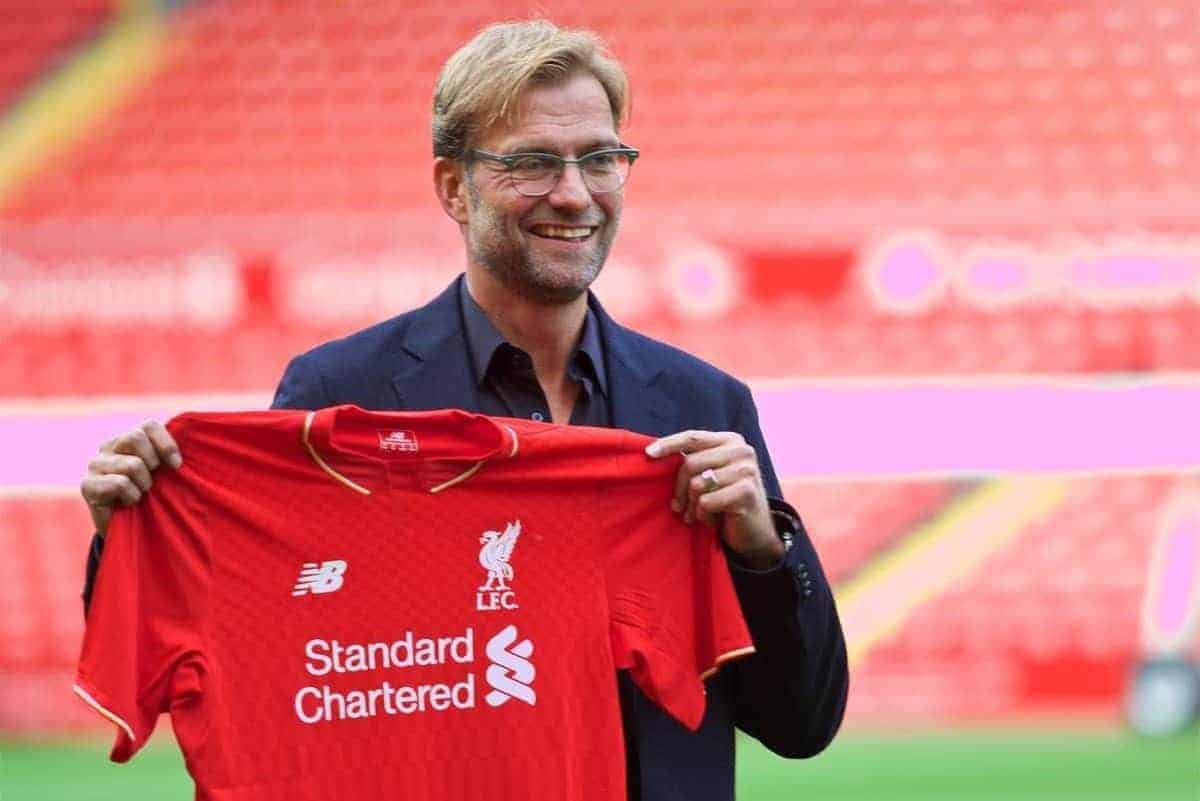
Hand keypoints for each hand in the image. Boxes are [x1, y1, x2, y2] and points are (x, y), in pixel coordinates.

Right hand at [80, 421, 181, 536]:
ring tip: (140, 494)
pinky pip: (119, 483)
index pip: (148, 425)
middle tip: (152, 481)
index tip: (176, 465)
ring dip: (143, 484)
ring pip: (131, 464)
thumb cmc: (151, 497)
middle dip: (152, 462)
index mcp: (129, 439)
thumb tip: (181, 455)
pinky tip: (128, 503)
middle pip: (136, 437)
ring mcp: (95, 464)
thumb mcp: (164, 474)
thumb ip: (169, 457)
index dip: (166, 444)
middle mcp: (109, 447)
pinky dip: (131, 496)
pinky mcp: (88, 484)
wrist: (129, 529)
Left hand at [645, 430, 783, 568]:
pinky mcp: (746, 492)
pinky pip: (707, 502)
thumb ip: (694, 461)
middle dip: (679, 489)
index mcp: (731, 441)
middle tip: (677, 507)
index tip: (648, 453)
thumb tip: (654, 453)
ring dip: (692, 505)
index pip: (692, 437)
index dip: (669, 444)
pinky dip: (703, 516)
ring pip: (697, 484)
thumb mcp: (711, 474)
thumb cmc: (725, 500)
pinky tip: (713, 520)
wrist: (755, 531)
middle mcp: (741, 451)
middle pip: (690, 463)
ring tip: (697, 514)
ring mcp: (746, 471)